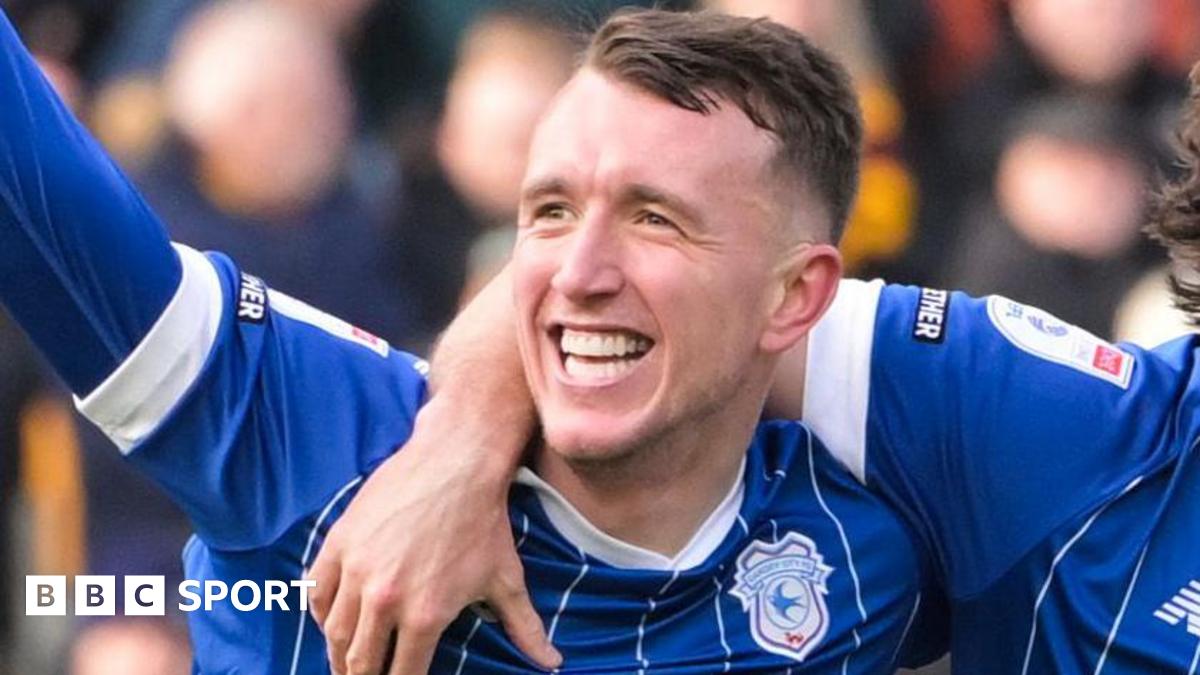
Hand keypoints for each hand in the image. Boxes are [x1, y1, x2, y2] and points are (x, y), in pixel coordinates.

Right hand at [306, 398, 560, 674]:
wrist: (456, 461)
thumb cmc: (485, 521)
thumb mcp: (507, 579)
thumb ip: (525, 628)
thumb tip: (553, 664)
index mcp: (425, 616)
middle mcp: (385, 600)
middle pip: (361, 663)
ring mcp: (357, 571)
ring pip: (335, 634)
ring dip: (338, 656)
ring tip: (345, 665)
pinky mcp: (340, 543)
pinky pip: (317, 592)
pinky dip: (321, 615)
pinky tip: (331, 624)